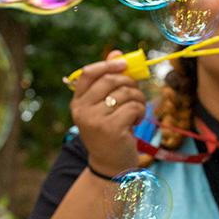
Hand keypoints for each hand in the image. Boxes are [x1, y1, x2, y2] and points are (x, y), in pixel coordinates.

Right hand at [70, 50, 146, 176]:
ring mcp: (96, 120)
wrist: (111, 166)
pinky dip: (140, 111)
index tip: (123, 64)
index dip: (107, 64)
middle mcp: (82, 110)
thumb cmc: (110, 133)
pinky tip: (136, 121)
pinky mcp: (112, 128)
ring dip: (138, 99)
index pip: (88, 73)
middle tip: (135, 94)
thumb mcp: (105, 107)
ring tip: (136, 111)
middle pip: (111, 80)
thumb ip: (109, 81)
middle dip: (130, 83)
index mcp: (77, 103)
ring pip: (125, 92)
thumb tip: (117, 53)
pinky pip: (133, 106)